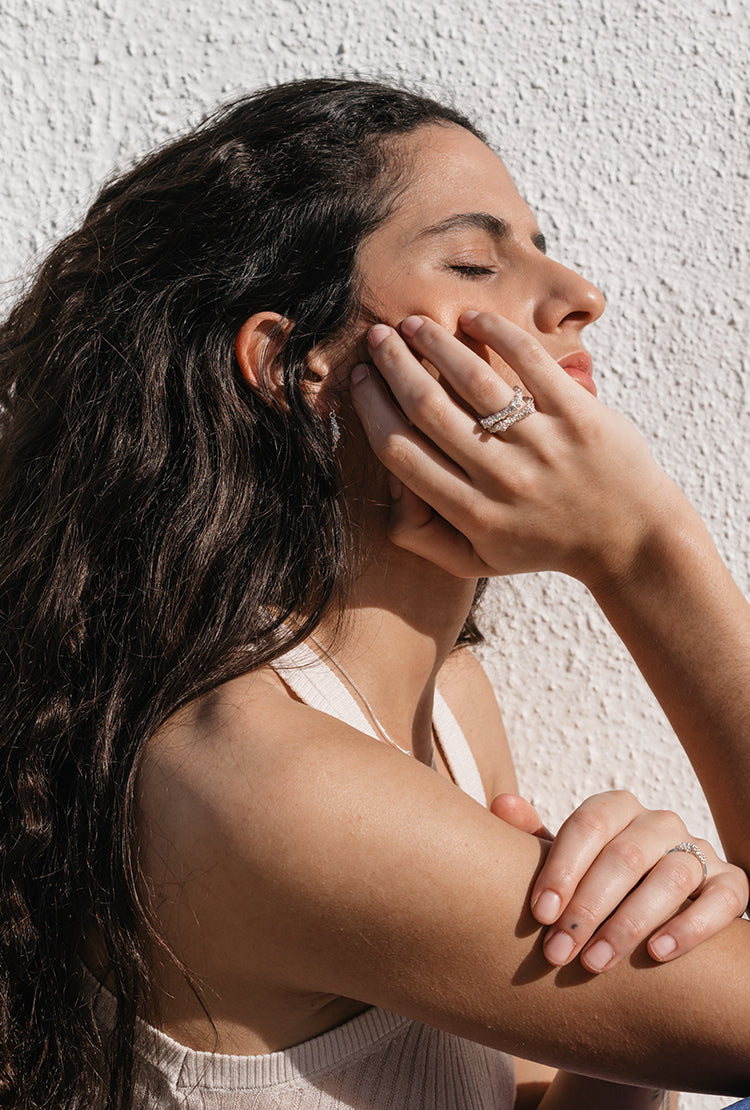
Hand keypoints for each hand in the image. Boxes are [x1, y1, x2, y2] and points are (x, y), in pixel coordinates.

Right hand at [350, 312, 683, 588]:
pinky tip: (471, 319)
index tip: (360, 379)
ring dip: (434, 342)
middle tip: (377, 337)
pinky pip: (529, 362)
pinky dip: (495, 333)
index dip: (371, 408)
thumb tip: (386, 490)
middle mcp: (502, 479)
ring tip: (414, 323)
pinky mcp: (580, 415)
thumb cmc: (544, 544)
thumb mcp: (477, 561)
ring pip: (472, 379)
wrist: (630, 539)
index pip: (400, 451)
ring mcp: (542, 444)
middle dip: (393, 365)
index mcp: (471, 514)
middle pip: (427, 407)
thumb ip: (423, 538)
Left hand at [495, 789, 747, 972]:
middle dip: (588, 907)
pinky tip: (656, 953)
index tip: (540, 914)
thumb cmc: (597, 888)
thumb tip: (502, 805)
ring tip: (596, 963)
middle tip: (558, 952)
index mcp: (617, 809)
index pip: (589, 825)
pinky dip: (691, 926)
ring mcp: (699, 852)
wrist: (658, 917)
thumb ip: (536, 839)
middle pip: (626, 855)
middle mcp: (660, 824)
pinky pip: (721, 900)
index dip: (563, 867)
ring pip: (671, 878)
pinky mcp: (731, 884)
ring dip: (629, 923)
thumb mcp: (567, 865)